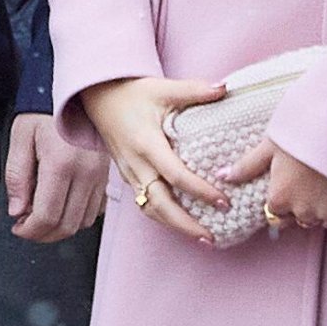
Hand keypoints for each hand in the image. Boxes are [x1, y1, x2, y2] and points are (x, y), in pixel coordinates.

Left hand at [4, 113, 106, 242]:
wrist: (77, 93)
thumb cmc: (46, 112)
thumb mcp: (20, 140)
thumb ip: (17, 178)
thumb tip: (18, 211)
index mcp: (61, 164)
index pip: (47, 216)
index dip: (29, 231)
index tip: (18, 227)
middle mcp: (86, 172)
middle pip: (66, 225)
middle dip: (43, 234)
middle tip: (27, 226)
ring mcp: (100, 175)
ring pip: (83, 222)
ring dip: (61, 227)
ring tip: (43, 215)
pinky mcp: (106, 175)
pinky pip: (96, 210)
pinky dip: (78, 216)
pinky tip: (63, 206)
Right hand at [81, 75, 228, 243]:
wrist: (100, 98)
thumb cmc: (134, 93)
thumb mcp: (164, 88)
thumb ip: (195, 90)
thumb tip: (226, 88)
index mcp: (146, 143)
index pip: (175, 175)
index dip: (199, 191)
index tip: (223, 201)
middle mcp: (136, 164)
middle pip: (158, 204)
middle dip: (185, 224)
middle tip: (212, 237)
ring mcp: (130, 173)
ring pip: (150, 209)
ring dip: (174, 226)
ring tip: (202, 237)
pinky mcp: (129, 177)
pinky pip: (145, 203)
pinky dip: (164, 217)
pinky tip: (184, 223)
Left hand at [223, 137, 326, 230]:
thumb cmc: (306, 132)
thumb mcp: (273, 144)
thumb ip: (248, 165)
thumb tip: (222, 176)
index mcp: (280, 198)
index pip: (274, 211)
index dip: (282, 196)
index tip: (291, 181)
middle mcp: (301, 212)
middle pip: (297, 218)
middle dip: (301, 205)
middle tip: (311, 180)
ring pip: (320, 219)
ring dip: (321, 208)